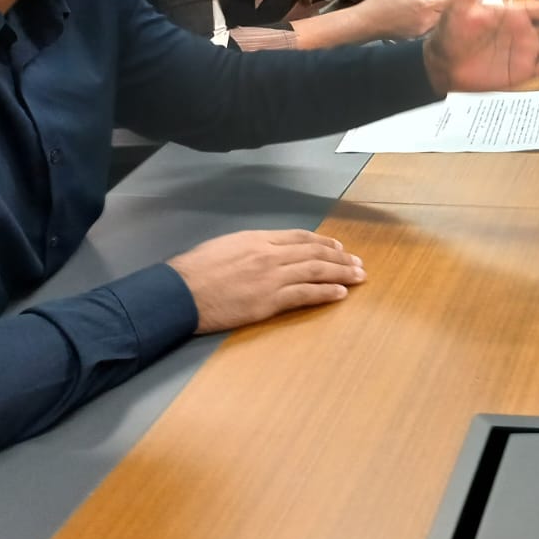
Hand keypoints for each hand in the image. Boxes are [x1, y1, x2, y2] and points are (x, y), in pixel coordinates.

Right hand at [169, 230, 366, 334]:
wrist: (179, 292)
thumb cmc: (193, 271)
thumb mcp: (223, 246)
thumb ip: (248, 247)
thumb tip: (262, 251)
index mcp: (258, 239)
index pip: (299, 237)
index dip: (323, 242)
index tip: (338, 247)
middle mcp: (269, 254)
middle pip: (314, 253)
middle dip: (340, 258)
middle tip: (358, 263)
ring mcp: (271, 277)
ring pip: (316, 271)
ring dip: (341, 273)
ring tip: (359, 276)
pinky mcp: (269, 300)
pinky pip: (305, 294)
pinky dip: (326, 292)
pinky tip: (341, 293)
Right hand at [355, 0, 449, 39]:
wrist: (367, 22)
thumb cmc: (382, 0)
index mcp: (425, 5)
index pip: (452, 0)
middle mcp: (427, 21)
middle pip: (451, 13)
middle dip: (452, 4)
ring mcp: (424, 31)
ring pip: (443, 20)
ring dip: (442, 13)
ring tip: (436, 3)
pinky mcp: (419, 37)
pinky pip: (433, 26)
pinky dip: (432, 20)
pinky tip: (423, 13)